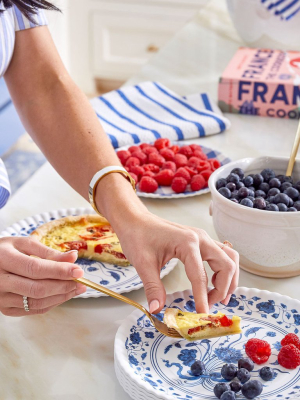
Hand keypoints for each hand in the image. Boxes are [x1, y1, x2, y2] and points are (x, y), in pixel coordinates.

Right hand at [0, 237, 85, 316]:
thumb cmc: (5, 251)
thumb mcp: (23, 244)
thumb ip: (48, 252)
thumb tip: (73, 256)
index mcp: (4, 259)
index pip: (36, 268)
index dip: (59, 271)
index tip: (78, 271)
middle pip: (37, 288)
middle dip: (64, 286)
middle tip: (81, 282)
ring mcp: (0, 298)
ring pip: (36, 302)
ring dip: (61, 297)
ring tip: (76, 289)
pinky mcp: (4, 309)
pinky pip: (32, 310)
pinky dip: (51, 304)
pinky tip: (63, 295)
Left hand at [115, 211, 238, 314]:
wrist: (135, 219)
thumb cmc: (138, 236)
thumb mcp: (143, 263)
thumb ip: (153, 287)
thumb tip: (157, 309)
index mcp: (187, 243)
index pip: (200, 276)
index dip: (202, 298)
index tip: (202, 314)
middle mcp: (200, 238)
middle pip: (226, 265)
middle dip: (222, 288)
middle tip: (210, 305)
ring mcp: (203, 237)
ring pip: (230, 257)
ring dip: (229, 278)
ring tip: (220, 296)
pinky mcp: (201, 240)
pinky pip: (223, 253)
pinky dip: (225, 269)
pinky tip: (215, 281)